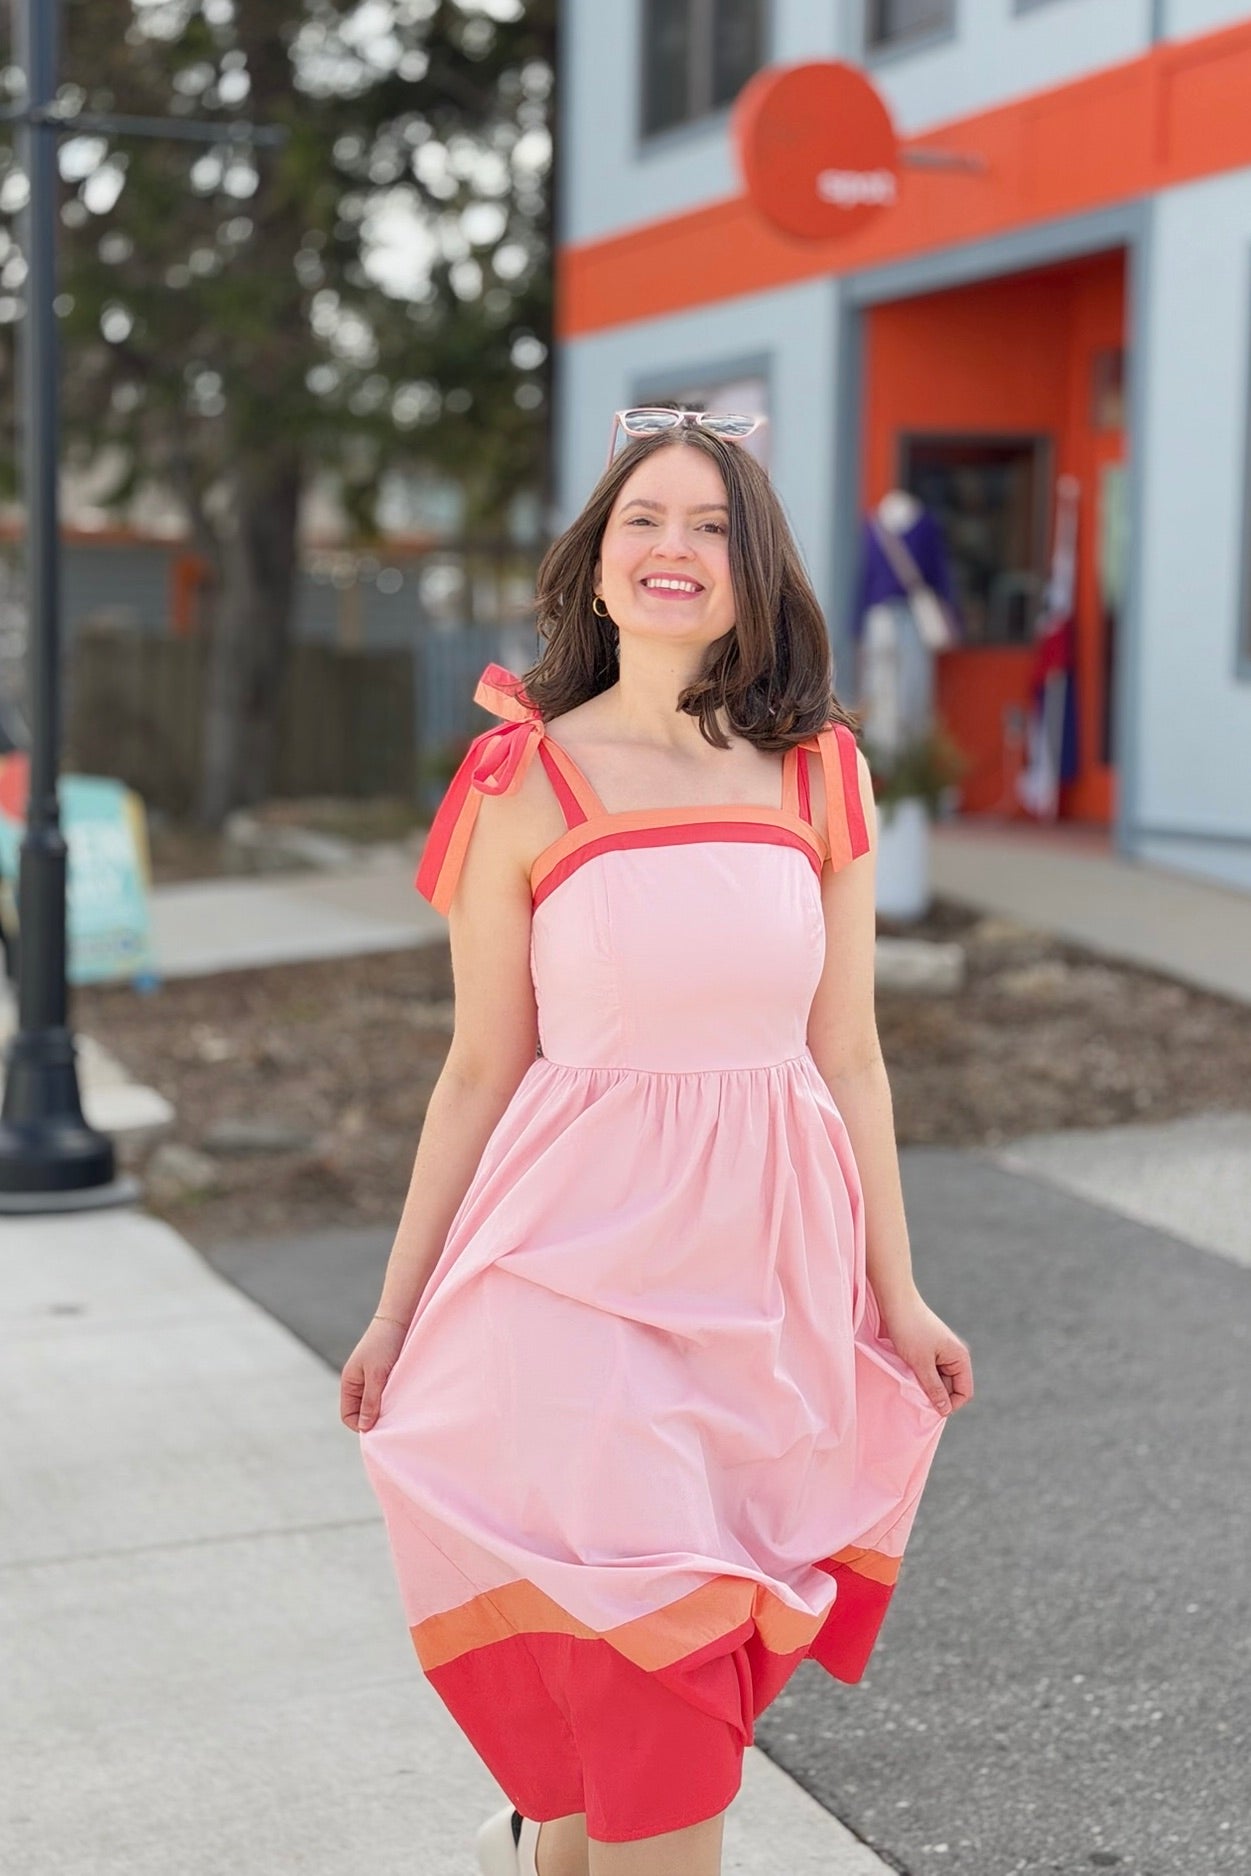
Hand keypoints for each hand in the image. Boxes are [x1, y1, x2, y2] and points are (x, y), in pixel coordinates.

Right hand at [340, 1316, 407, 1432]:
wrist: (399, 1319)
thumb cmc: (384, 1344)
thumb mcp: (377, 1375)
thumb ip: (371, 1401)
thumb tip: (365, 1427)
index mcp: (349, 1383)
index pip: (348, 1416)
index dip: (361, 1425)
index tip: (380, 1426)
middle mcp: (358, 1383)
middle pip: (362, 1413)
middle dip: (374, 1419)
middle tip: (393, 1420)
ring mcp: (371, 1379)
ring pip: (375, 1404)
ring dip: (385, 1409)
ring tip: (399, 1408)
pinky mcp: (385, 1375)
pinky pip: (385, 1395)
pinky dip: (392, 1399)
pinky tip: (403, 1398)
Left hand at [880, 1293, 972, 1418]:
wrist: (896, 1302)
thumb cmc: (910, 1330)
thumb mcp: (921, 1364)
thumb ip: (934, 1388)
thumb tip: (945, 1410)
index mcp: (960, 1358)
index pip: (964, 1392)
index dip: (950, 1404)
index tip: (929, 1408)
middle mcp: (955, 1356)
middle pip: (952, 1387)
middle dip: (937, 1395)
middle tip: (916, 1396)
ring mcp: (943, 1353)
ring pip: (940, 1380)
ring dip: (927, 1386)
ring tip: (911, 1382)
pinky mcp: (930, 1350)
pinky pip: (931, 1371)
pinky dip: (922, 1376)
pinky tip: (909, 1374)